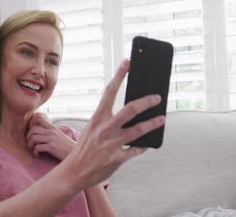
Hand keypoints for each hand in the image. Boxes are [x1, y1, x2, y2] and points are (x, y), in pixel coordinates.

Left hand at [26, 113, 75, 159]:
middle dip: (28, 137)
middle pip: (33, 129)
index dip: (31, 125)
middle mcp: (52, 131)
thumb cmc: (67, 148)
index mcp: (53, 128)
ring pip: (33, 138)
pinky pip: (38, 147)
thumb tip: (40, 134)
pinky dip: (35, 152)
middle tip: (30, 144)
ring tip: (33, 150)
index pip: (39, 118)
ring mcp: (52, 139)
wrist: (75, 154)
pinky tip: (38, 155)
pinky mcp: (52, 147)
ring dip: (30, 145)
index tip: (31, 134)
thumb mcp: (59, 137)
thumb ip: (51, 133)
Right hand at [61, 59, 164, 192]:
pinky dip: (143, 146)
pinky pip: (136, 150)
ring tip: (161, 119)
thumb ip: (108, 121)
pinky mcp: (117, 158)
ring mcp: (112, 144)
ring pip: (138, 130)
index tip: (129, 62)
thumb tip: (129, 113)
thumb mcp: (92, 129)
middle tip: (157, 97)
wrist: (74, 172)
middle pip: (130, 109)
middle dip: (146, 101)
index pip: (110, 91)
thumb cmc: (85, 148)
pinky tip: (149, 143)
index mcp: (97, 118)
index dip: (120, 75)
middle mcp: (105, 128)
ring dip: (152, 123)